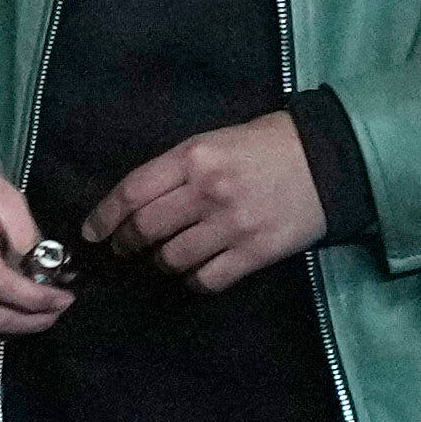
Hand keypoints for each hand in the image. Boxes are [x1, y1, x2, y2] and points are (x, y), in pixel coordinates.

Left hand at [79, 109, 328, 293]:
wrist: (328, 160)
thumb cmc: (267, 145)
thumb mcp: (215, 141)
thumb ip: (177, 169)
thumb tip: (138, 204)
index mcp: (194, 156)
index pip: (132, 192)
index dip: (105, 217)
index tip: (92, 233)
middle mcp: (208, 190)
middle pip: (146, 230)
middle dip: (127, 244)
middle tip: (125, 249)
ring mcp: (232, 225)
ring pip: (172, 259)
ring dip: (159, 263)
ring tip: (163, 258)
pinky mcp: (255, 252)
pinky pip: (207, 280)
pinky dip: (193, 281)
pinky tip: (195, 272)